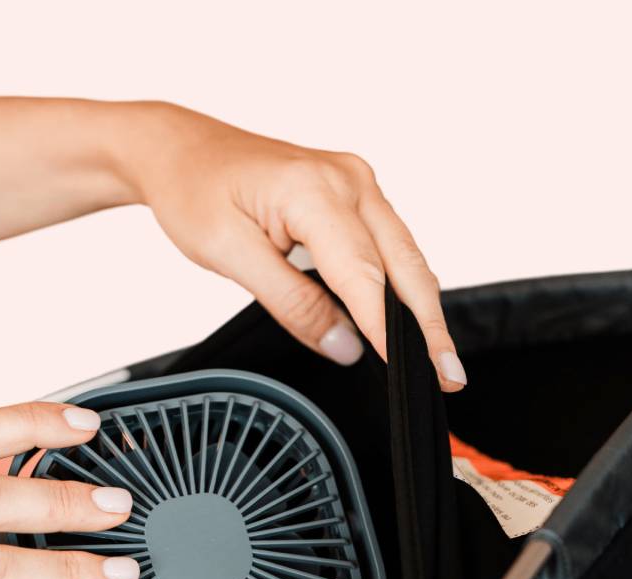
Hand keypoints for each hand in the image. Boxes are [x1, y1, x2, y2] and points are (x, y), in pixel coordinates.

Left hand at [127, 103, 465, 389]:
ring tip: (439, 359)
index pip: (363, 274)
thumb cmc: (195, 193)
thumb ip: (290, 302)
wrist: (183, 151)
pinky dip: (403, 284)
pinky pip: (388, 245)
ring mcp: (356, 183)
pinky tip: (412, 319)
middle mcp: (348, 180)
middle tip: (448, 375)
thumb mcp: (229, 254)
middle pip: (403, 263)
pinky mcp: (353, 193)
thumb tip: (343, 345)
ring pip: (404, 255)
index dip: (390, 329)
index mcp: (314, 190)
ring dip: (422, 308)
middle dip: (428, 325)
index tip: (414, 370)